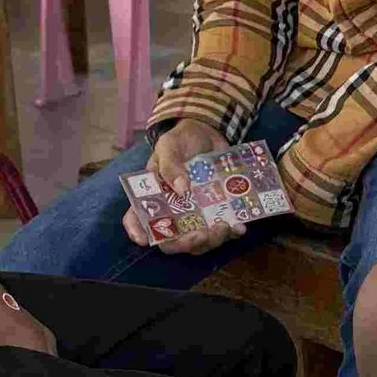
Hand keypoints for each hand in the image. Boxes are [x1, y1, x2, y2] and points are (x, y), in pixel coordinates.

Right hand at [121, 117, 238, 253]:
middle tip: (199, 235)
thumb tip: (182, 189)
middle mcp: (172, 211)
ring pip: (198, 242)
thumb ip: (171, 164)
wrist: (209, 133)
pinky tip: (239, 227)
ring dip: (211, 241)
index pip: (137, 218)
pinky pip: (222, 231)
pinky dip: (231, 233)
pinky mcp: (215, 212)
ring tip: (224, 227)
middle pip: (172, 240)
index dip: (138, 232)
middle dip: (184, 243)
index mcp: (153, 196)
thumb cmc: (182, 140)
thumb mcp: (170, 145)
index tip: (145, 240)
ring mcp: (194, 215)